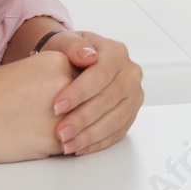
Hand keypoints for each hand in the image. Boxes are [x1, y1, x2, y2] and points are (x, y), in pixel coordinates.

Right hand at [0, 50, 75, 161]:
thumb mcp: (24, 68)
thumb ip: (50, 77)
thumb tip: (67, 89)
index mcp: (57, 61)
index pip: (85, 75)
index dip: (77, 87)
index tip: (68, 95)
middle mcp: (66, 84)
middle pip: (88, 99)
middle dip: (80, 109)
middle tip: (64, 115)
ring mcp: (64, 114)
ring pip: (82, 124)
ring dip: (74, 130)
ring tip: (55, 130)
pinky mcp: (55, 141)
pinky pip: (71, 145)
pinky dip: (62, 147)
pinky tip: (43, 142)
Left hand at [39, 30, 143, 154]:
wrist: (75, 62)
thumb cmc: (68, 52)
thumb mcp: (65, 42)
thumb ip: (73, 45)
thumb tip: (87, 56)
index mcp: (116, 52)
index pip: (101, 74)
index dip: (79, 93)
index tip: (56, 107)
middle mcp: (130, 73)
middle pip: (109, 99)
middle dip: (83, 118)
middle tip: (60, 132)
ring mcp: (133, 95)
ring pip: (116, 119)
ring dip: (90, 135)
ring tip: (67, 145)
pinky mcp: (131, 114)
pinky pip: (118, 132)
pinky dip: (97, 143)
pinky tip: (79, 148)